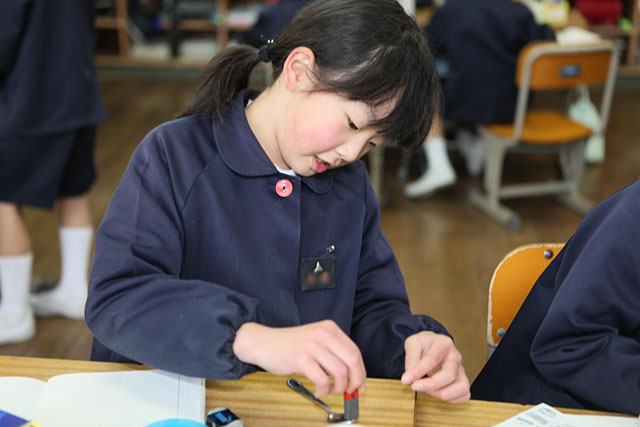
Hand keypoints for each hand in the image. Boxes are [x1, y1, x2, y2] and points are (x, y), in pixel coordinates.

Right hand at [233, 320, 365, 397]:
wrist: (263, 342)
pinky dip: (323, 391)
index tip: (359, 384)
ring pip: (340, 372)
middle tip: (348, 391)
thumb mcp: (315, 341)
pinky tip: (317, 391)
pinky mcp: (301, 358)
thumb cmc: (288, 345)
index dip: (360, 371)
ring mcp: (312, 345)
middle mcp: (323, 334)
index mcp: (329, 328)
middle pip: (352, 361)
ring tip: (328, 390)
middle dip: (354, 381)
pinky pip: (322, 380)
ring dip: (338, 388)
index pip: (355, 351)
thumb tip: (351, 377)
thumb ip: (332, 354)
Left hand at [400, 331, 469, 402]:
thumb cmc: (423, 344)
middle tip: (415, 386)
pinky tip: (438, 394)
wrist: (431, 344)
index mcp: (443, 343)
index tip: (406, 379)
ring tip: (429, 391)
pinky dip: (452, 399)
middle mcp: (455, 356)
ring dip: (444, 393)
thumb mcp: (412, 343)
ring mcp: (461, 370)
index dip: (418, 371)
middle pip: (450, 374)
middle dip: (431, 384)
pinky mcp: (462, 380)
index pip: (432, 359)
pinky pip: (465, 394)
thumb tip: (410, 377)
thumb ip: (411, 358)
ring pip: (462, 386)